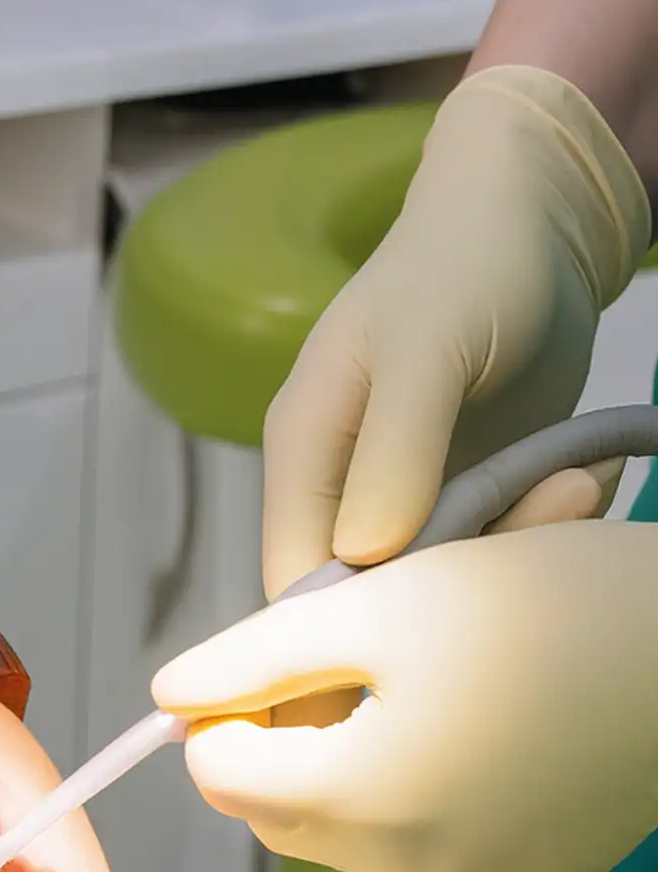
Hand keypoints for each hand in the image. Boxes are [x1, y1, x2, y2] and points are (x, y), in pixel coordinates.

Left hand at [152, 520, 657, 871]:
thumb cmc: (542, 610)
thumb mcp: (377, 607)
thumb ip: (253, 659)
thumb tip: (167, 700)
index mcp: (358, 803)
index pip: (217, 771)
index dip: (231, 708)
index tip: (284, 656)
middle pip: (277, 808)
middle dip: (291, 739)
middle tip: (363, 664)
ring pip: (343, 832)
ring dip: (353, 768)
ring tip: (430, 693)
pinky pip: (412, 859)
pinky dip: (415, 805)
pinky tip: (472, 744)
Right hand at [262, 65, 649, 599]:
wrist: (536, 223)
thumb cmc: (465, 266)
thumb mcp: (425, 348)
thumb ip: (392, 452)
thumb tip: (362, 556)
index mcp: (303, 455)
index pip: (291, 579)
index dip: (333, 632)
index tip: (414, 648)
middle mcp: (342, 490)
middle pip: (371, 594)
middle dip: (457, 581)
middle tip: (547, 511)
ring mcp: (406, 498)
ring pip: (442, 580)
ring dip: (517, 546)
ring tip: (575, 480)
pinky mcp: (465, 495)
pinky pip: (494, 548)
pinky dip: (544, 527)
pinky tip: (579, 473)